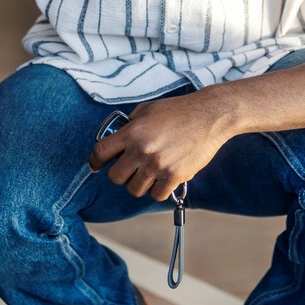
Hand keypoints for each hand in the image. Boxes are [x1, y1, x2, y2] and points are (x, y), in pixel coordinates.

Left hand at [88, 95, 232, 200]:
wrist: (209, 116)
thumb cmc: (179, 110)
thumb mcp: (148, 109)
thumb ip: (130, 124)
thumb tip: (119, 138)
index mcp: (132, 132)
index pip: (100, 152)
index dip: (95, 161)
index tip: (96, 166)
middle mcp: (142, 150)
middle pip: (115, 177)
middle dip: (120, 174)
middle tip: (129, 169)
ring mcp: (158, 165)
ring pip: (135, 189)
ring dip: (138, 184)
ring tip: (147, 175)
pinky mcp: (174, 176)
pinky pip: (156, 195)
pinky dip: (157, 191)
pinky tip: (161, 181)